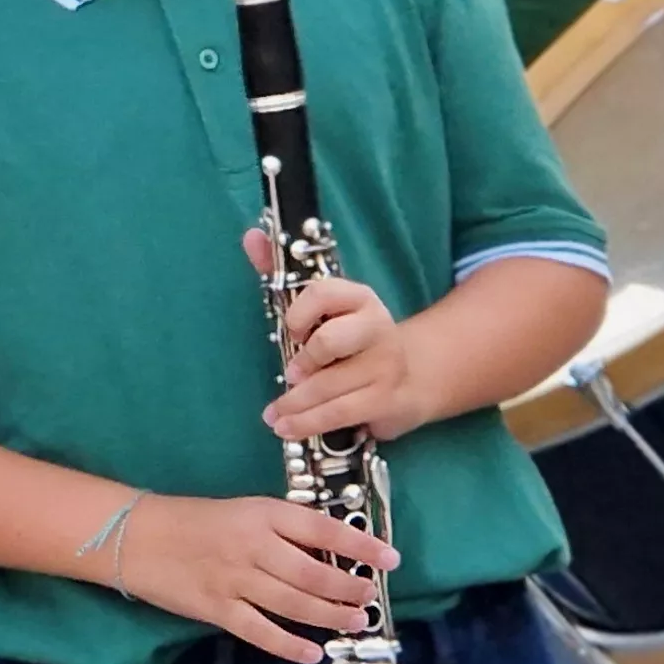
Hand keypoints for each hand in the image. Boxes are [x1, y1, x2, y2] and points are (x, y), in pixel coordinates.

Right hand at [111, 492, 395, 660]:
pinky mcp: (217, 609)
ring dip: (329, 615)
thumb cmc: (194, 521)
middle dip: (347, 587)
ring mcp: (234, 580)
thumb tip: (328, 553)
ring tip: (354, 621)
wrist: (137, 536)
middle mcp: (252, 546)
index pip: (320, 529)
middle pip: (311, 571)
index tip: (389, 558)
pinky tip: (311, 653)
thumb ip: (280, 530)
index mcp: (261, 514)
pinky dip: (288, 644)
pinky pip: (260, 631)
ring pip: (293, 603)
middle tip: (368, 597)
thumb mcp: (242, 511)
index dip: (358, 545)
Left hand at [246, 231, 425, 441]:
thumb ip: (283, 271)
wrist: (413, 376)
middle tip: (290, 374)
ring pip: (330, 386)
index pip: (326, 291)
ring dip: (295, 405)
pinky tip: (287, 428)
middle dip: (305, 361)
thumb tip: (251, 234)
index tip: (290, 329)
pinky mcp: (386, 400)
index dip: (300, 311)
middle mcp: (376, 327)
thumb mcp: (323, 306)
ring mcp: (384, 366)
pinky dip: (308, 423)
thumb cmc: (351, 338)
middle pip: (330, 341)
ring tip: (274, 416)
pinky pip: (340, 414)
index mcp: (358, 298)